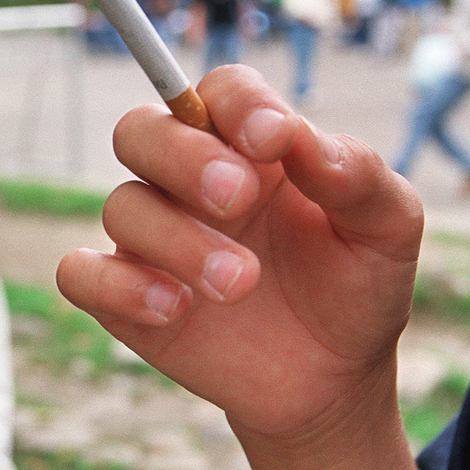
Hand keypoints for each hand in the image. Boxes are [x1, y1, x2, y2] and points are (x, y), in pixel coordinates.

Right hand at [55, 64, 422, 445]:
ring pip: (121, 206)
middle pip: (141, 131)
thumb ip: (358, 174)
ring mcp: (152, 240)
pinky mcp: (126, 299)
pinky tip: (175, 309)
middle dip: (184, 158)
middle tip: (239, 199)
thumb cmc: (357, 285)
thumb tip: (304, 139)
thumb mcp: (388, 228)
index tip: (273, 139)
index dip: (238, 105)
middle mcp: (188, 182)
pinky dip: (118, 286)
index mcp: (250, 147)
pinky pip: (80, 274)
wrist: (333, 378)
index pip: (221, 91)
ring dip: (178, 239)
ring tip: (241, 283)